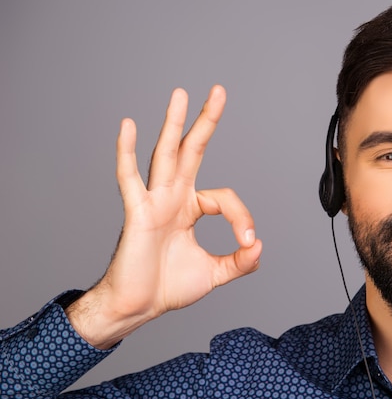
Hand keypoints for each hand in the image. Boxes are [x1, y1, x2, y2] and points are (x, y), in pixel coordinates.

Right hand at [67, 86, 261, 348]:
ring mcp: (154, 202)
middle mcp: (173, 198)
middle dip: (206, 121)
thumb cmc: (168, 287)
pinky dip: (126, 152)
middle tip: (219, 91)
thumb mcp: (215, 273)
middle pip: (192, 151)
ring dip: (173, 124)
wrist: (139, 307)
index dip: (243, 217)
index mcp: (191, 208)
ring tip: (180, 93)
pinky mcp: (137, 213)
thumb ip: (240, 262)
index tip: (249, 242)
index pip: (225, 198)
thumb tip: (259, 246)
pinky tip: (128, 125)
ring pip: (166, 155)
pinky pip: (130, 179)